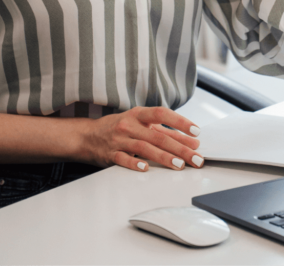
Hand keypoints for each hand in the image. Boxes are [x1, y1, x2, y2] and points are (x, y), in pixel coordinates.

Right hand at [81, 106, 202, 171]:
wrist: (87, 135)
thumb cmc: (119, 128)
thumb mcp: (141, 124)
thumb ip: (164, 131)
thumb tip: (190, 140)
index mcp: (139, 114)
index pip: (162, 114)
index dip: (180, 121)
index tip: (196, 131)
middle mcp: (129, 125)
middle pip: (158, 136)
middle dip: (180, 147)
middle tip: (196, 157)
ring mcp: (119, 140)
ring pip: (144, 148)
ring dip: (164, 157)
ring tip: (180, 165)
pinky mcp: (110, 154)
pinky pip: (123, 159)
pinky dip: (135, 163)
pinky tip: (146, 168)